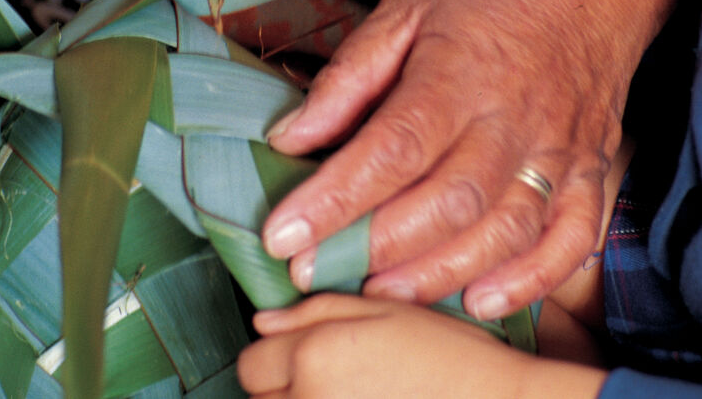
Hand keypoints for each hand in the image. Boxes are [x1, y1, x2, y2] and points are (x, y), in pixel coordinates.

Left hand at [238, 294, 599, 398]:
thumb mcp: (385, 309)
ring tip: (350, 396)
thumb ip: (315, 311)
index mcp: (313, 357)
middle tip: (334, 379)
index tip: (299, 358)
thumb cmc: (450, 357)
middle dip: (286, 389)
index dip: (273, 359)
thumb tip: (264, 322)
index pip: (251, 365)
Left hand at [257, 0, 634, 319]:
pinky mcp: (593, 163)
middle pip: (444, 204)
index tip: (283, 236)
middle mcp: (514, 119)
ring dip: (439, 274)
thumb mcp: (406, 4)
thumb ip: (350, 76)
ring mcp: (561, 147)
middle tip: (314, 274)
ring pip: (503, 231)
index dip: (333, 201)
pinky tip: (481, 300)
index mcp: (460, 72)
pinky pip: (571, 237)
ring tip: (380, 293)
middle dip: (374, 250)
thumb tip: (290, 137)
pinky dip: (530, 278)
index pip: (388, 151)